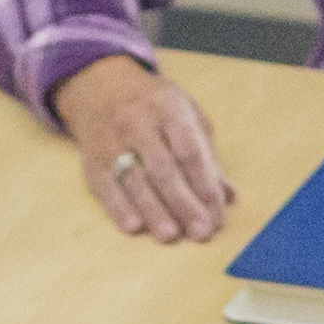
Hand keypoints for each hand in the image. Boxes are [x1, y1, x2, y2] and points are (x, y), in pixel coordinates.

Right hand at [49, 55, 235, 241]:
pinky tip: (134, 227)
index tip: (218, 215)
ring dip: (153, 210)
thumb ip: (208, 155)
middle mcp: (138, 123)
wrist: (100, 88)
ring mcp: (112, 142)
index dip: (205, 186)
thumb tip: (230, 197)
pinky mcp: (93, 161)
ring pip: (134, 180)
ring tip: (171, 236)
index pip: (190, 152)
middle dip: (183, 203)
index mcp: (168, 110)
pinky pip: (106, 187)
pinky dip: (119, 208)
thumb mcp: (186, 114)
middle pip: (163, 168)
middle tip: (201, 232)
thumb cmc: (154, 107)